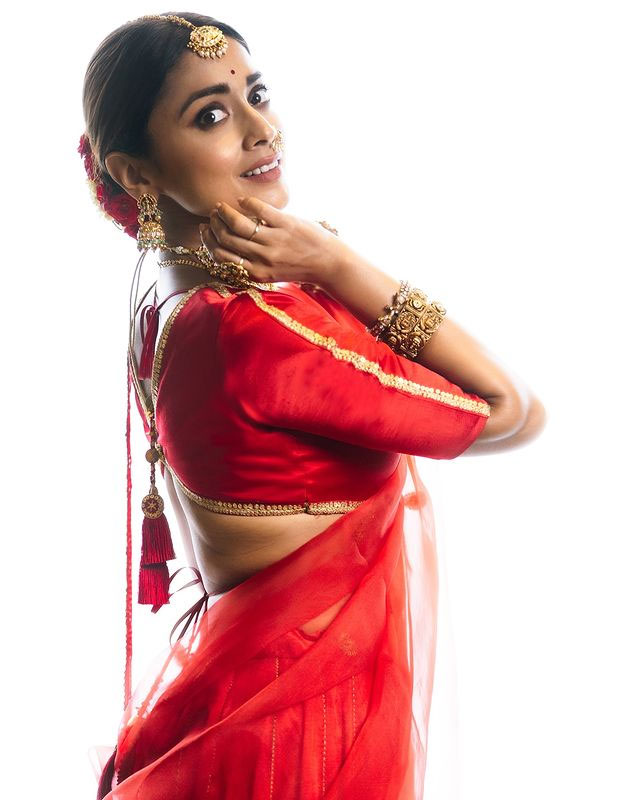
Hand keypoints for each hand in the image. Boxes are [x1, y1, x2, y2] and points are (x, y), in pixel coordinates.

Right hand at [199, 196, 342, 285]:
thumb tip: (229, 247)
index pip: (222, 257)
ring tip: (221, 207)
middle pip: (227, 239)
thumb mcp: (273, 273)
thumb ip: (253, 263)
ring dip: (225, 213)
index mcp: (257, 273)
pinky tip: (242, 201)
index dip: (209, 243)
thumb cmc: (301, 268)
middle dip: (214, 225)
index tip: (205, 231)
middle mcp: (263, 259)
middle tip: (213, 216)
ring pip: (238, 225)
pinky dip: (246, 203)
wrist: (330, 264)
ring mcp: (274, 241)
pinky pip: (259, 210)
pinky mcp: (286, 224)